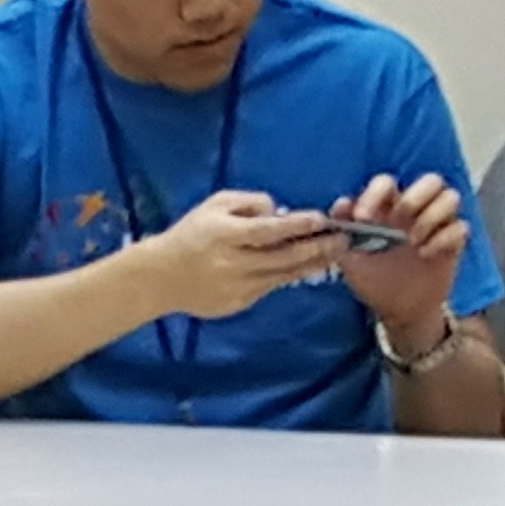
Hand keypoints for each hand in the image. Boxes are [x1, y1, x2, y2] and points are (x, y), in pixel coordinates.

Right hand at [121, 189, 343, 323]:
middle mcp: (233, 263)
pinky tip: (307, 266)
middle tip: (344, 239)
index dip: (297, 225)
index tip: (321, 219)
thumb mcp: (215, 205)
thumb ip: (250, 202)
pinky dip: (289, 276)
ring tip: (335, 254)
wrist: (160, 278)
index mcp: (225, 235)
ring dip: (311, 264)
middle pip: (283, 257)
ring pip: (282, 276)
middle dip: (316, 248)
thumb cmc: (191, 234)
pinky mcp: (238, 303)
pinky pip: (270, 287)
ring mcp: (236, 287)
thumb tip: (279, 211)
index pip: (268, 231)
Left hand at [334, 174, 472, 339]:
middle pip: (431, 180)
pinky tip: (426, 255)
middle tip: (399, 222)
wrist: (397, 310)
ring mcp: (438, 224)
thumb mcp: (350, 259)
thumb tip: (341, 205)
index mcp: (388, 207)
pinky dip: (444, 239)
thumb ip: (344, 231)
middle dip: (414, 198)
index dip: (375, 193)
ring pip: (451, 197)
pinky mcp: (453, 242)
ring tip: (414, 242)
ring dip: (432, 216)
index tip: (363, 218)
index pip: (387, 183)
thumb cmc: (374, 279)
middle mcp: (416, 210)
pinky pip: (461, 227)